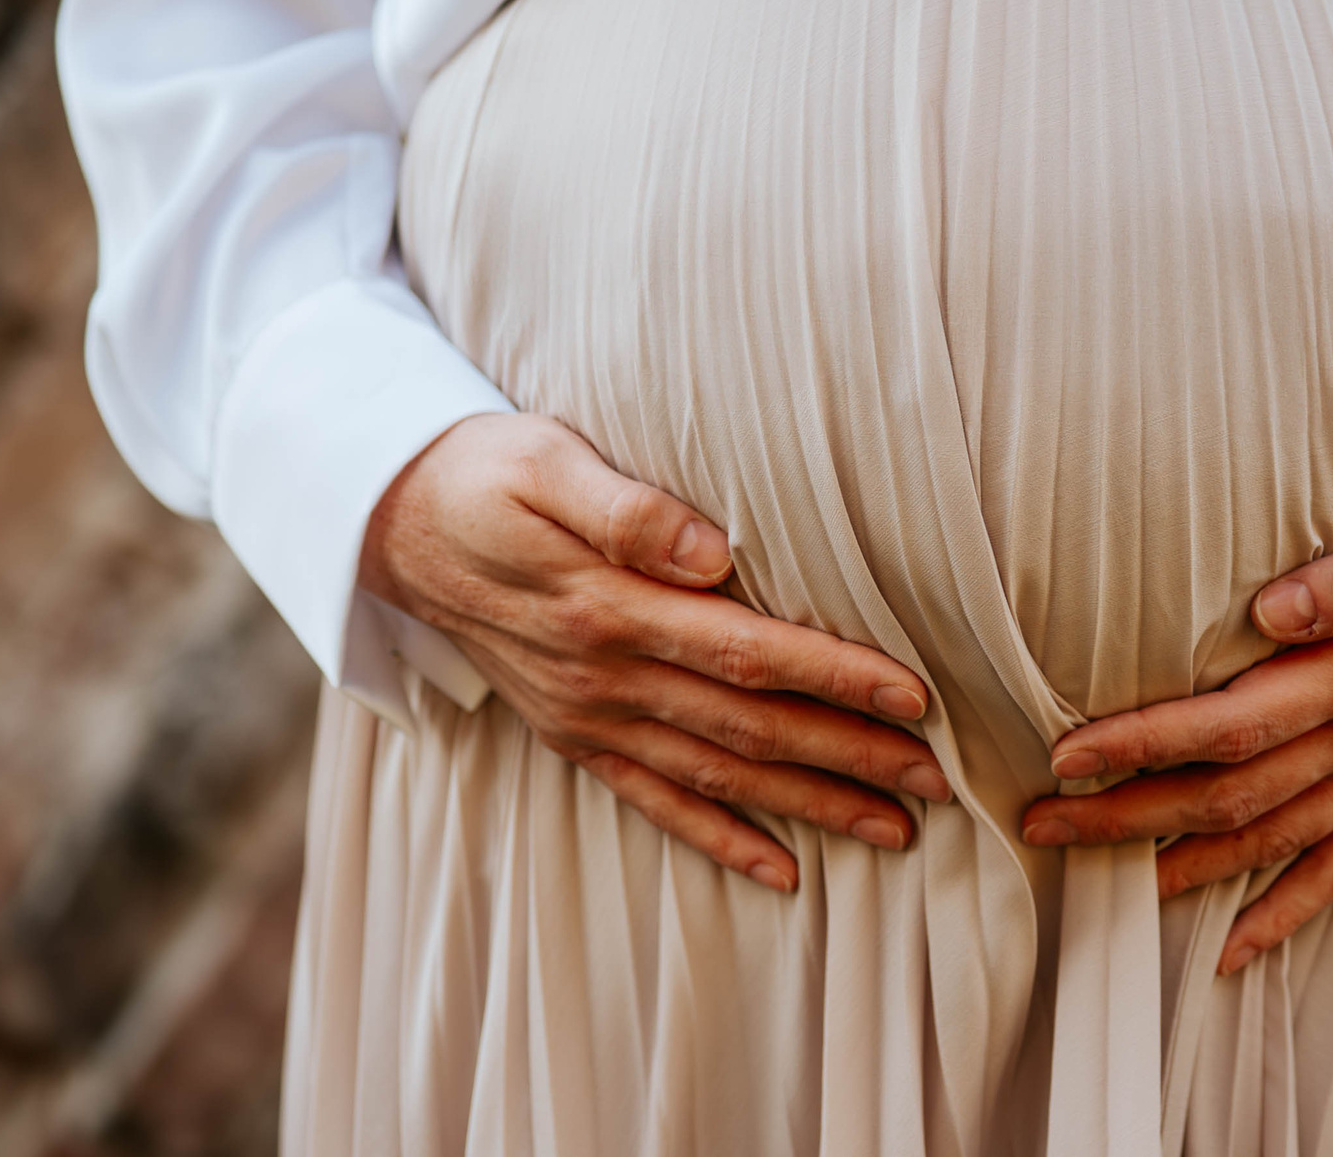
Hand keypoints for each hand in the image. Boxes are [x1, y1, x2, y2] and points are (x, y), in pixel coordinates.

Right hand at [360, 412, 951, 893]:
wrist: (393, 523)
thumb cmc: (485, 473)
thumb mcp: (545, 460)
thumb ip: (628, 509)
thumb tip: (714, 550)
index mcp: (606, 606)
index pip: (745, 650)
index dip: (833, 674)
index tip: (912, 696)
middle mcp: (602, 676)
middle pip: (748, 726)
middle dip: (849, 756)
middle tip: (938, 780)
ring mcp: (587, 715)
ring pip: (717, 774)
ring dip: (808, 805)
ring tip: (895, 829)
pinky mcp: (573, 735)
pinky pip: (654, 801)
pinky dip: (720, 839)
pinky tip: (782, 871)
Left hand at [1018, 479, 1332, 974]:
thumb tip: (1271, 610)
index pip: (1233, 721)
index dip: (1147, 742)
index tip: (1067, 755)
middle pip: (1232, 794)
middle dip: (1130, 815)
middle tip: (1040, 824)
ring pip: (1273, 838)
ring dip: (1183, 865)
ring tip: (1101, 882)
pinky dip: (1286, 912)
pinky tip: (1233, 948)